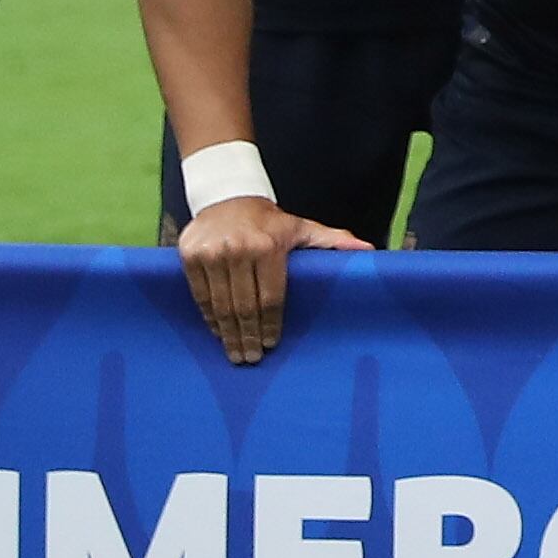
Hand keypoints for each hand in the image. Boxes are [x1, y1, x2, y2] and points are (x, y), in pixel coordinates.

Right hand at [177, 194, 364, 364]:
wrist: (227, 198)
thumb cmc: (270, 222)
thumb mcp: (303, 228)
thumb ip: (333, 241)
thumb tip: (368, 251)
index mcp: (269, 246)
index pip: (270, 296)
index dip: (271, 324)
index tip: (271, 344)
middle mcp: (238, 249)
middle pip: (243, 306)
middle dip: (248, 336)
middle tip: (251, 358)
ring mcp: (211, 253)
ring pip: (219, 304)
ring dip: (227, 333)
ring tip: (235, 353)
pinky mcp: (189, 255)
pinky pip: (199, 294)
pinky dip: (208, 316)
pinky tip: (217, 331)